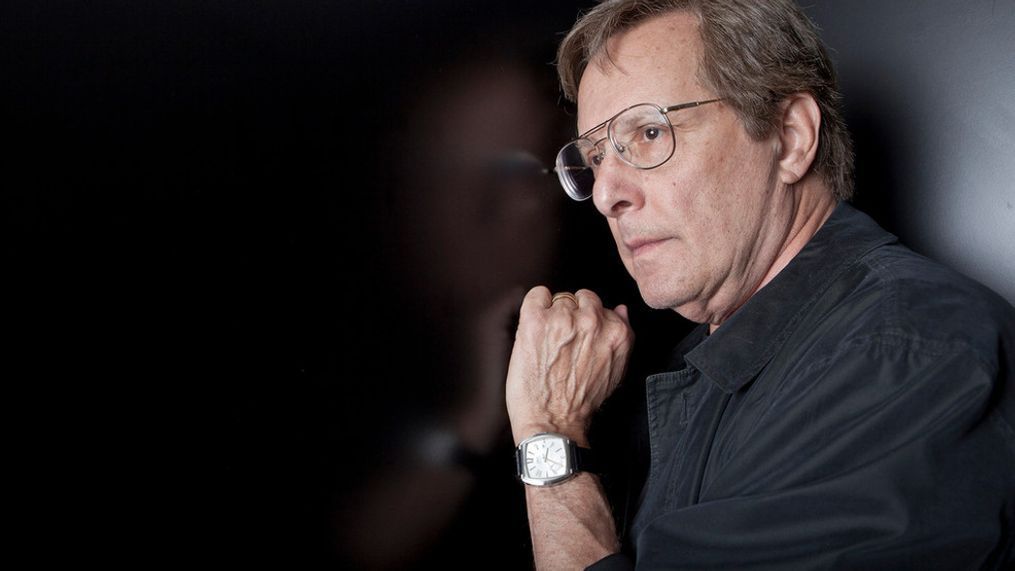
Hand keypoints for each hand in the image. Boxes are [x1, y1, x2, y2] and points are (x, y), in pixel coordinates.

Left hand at [505, 287, 633, 445]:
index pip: (602, 307)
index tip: (578, 338)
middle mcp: (593, 321)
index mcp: (616, 332)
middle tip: (562, 340)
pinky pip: (537, 294)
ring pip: (560, 298)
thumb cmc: (581, 402)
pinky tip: (534, 328)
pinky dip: (535, 305)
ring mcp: (564, 319)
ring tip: (547, 341)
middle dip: (573, 315)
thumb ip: (620, 336)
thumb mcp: (616, 371)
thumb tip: (620, 309)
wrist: (552, 422)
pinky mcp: (536, 320)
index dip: (587, 322)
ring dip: (553, 314)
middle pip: (582, 298)